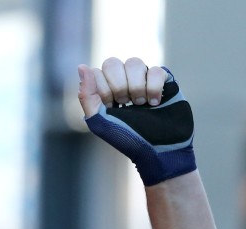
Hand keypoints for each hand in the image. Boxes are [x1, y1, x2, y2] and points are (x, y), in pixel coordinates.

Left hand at [78, 57, 195, 185]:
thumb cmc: (127, 138)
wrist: (158, 148)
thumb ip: (87, 96)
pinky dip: (154, 87)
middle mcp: (122, 82)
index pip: (97, 72)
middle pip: (112, 63)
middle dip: (118, 85)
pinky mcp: (163, 80)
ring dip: (136, 86)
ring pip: (134, 62)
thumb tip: (82, 67)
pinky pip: (155, 69)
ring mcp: (142, 79)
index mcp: (104, 91)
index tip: (110, 107)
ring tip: (140, 104)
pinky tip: (155, 103)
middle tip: (125, 103)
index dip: (103, 89)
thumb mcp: (99, 122)